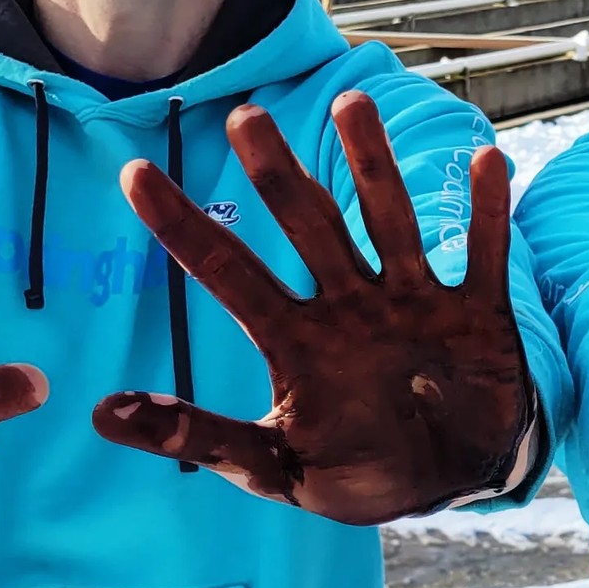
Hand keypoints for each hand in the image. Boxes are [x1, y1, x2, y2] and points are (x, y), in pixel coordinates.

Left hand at [93, 91, 532, 524]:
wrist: (454, 483)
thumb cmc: (359, 473)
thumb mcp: (274, 465)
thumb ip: (198, 439)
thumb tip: (102, 412)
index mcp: (295, 339)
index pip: (225, 271)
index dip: (181, 226)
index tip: (134, 175)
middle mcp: (349, 305)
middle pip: (307, 226)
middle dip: (277, 174)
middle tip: (242, 117)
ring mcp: (412, 302)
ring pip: (389, 221)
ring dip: (372, 166)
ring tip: (351, 104)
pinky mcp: (474, 314)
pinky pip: (482, 255)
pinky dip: (486, 213)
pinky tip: (486, 158)